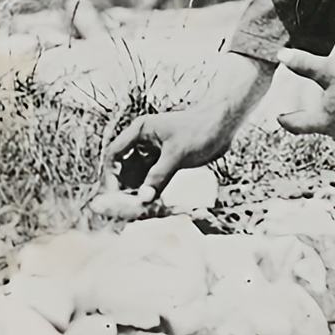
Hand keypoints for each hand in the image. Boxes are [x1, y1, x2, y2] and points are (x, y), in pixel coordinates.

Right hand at [101, 55, 273, 204]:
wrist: (224, 126)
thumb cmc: (200, 131)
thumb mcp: (178, 154)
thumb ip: (159, 176)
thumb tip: (143, 199)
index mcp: (140, 131)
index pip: (114, 153)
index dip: (110, 174)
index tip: (113, 194)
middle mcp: (142, 141)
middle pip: (123, 166)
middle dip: (123, 186)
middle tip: (125, 206)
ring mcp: (153, 152)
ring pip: (137, 175)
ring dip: (136, 191)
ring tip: (139, 209)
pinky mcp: (164, 162)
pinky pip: (151, 179)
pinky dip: (150, 190)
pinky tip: (152, 203)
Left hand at [276, 48, 334, 143]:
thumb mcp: (329, 68)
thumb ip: (303, 64)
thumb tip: (281, 55)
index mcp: (326, 121)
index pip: (299, 125)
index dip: (287, 120)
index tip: (280, 117)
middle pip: (321, 127)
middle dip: (312, 119)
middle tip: (303, 115)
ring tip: (330, 112)